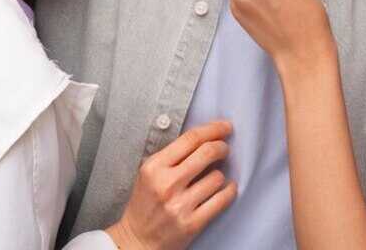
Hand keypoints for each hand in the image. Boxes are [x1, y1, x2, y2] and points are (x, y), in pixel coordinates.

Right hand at [107, 121, 236, 249]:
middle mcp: (166, 184)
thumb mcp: (149, 173)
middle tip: (224, 149)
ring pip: (217, 177)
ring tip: (215, 177)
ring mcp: (179, 205)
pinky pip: (222, 199)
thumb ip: (172, 156)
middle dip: (222, 147)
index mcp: (154, 167)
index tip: (225, 127)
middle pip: (207, 152)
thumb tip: (205, 138)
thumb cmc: (145, 204)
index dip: (213, 129)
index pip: (191, 139)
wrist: (137, 241)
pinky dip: (229, 191)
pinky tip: (226, 189)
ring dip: (221, 175)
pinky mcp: (192, 224)